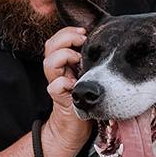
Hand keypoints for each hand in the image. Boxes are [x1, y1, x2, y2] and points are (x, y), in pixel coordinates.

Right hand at [43, 25, 91, 150]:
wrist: (79, 125)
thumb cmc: (90, 97)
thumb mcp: (91, 72)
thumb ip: (92, 57)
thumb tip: (107, 38)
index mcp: (65, 61)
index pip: (58, 38)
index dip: (69, 31)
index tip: (86, 31)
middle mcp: (58, 70)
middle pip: (50, 45)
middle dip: (66, 38)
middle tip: (83, 40)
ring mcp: (56, 83)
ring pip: (49, 63)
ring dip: (64, 57)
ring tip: (78, 60)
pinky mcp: (58, 99)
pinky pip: (55, 87)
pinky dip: (64, 83)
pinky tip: (76, 84)